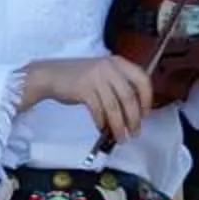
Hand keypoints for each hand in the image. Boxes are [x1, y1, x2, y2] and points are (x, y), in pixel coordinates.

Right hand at [21, 53, 156, 144]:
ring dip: (119, 125)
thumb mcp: (103, 74)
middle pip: (129, 97)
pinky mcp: (84, 88)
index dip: (147, 99)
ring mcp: (96, 77)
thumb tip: (135, 110)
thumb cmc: (78, 78)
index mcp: (118, 62)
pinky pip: (98, 110)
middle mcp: (109, 67)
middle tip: (135, 132)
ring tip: (121, 137)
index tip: (146, 114)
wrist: (51, 75)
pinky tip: (102, 128)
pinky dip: (101, 122)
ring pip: (114, 106)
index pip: (142, 79)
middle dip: (134, 118)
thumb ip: (119, 85)